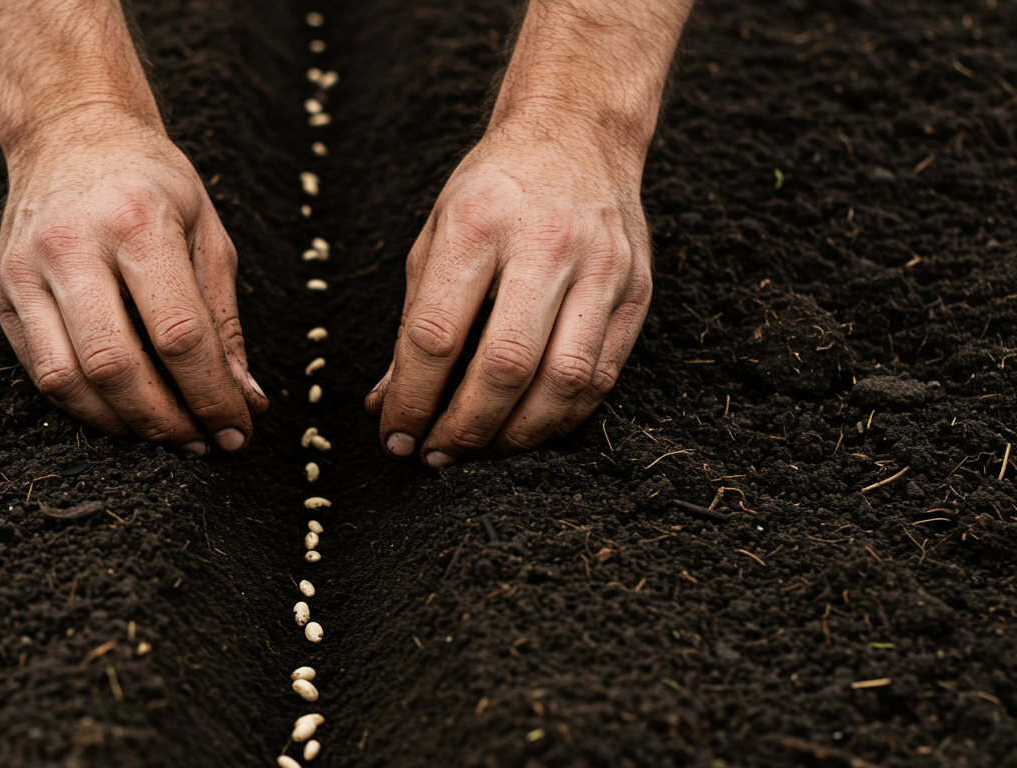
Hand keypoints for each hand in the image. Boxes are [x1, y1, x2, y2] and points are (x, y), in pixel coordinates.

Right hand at [0, 108, 266, 453]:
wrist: (71, 132)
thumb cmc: (152, 184)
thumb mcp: (207, 233)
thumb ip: (224, 321)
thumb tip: (245, 400)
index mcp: (138, 222)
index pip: (178, 334)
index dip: (211, 395)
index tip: (237, 429)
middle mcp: (73, 245)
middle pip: (114, 365)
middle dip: (165, 421)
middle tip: (201, 443)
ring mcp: (27, 269)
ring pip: (66, 379)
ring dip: (121, 425)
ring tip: (164, 434)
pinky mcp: (2, 291)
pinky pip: (39, 370)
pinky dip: (84, 406)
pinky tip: (121, 412)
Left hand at [365, 125, 651, 465]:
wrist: (578, 133)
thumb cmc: (494, 190)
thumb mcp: (435, 236)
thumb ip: (413, 321)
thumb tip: (388, 403)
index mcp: (477, 224)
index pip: (437, 334)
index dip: (412, 398)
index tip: (395, 434)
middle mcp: (545, 244)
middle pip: (505, 366)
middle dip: (464, 428)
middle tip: (436, 455)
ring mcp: (601, 268)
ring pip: (563, 381)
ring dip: (516, 435)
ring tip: (481, 451)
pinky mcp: (636, 291)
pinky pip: (601, 376)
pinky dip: (561, 418)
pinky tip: (528, 428)